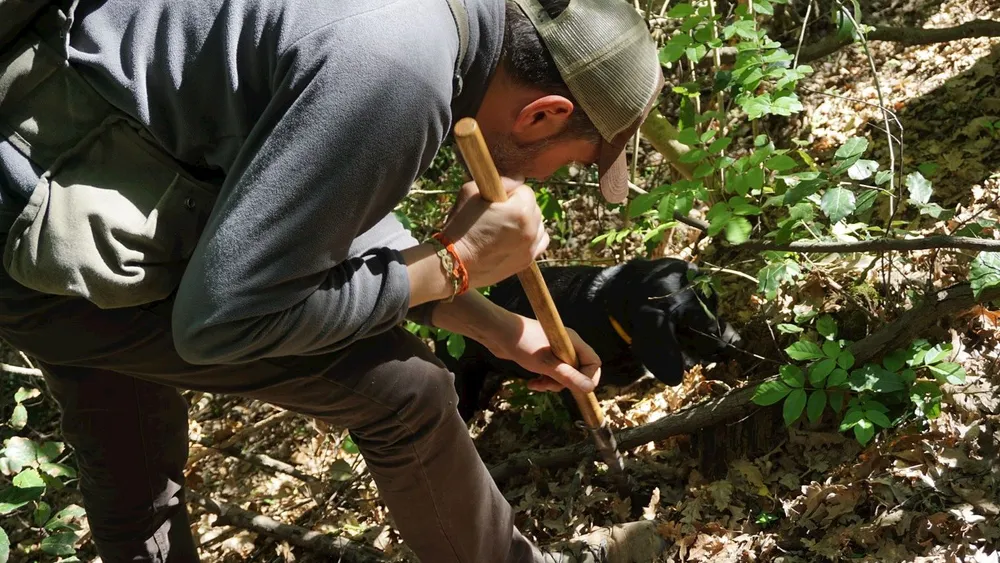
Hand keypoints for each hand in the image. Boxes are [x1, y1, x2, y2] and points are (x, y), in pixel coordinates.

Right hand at [441, 177, 547, 289]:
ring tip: (506, 227)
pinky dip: (532, 238)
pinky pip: (540, 243)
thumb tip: (517, 180)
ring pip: (538, 225)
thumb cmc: (461, 225)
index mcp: (520, 209)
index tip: (495, 199)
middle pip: (533, 207)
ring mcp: (531, 247)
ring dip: (527, 222)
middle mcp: (531, 228)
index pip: (525, 190)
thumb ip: (500, 181)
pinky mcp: (527, 261)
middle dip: (519, 206)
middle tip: (498, 213)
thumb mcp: (471, 191)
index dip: (509, 192)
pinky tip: (516, 238)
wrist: (455, 262)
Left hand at [485, 315, 600, 393]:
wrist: (497, 333)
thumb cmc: (524, 345)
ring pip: (562, 374)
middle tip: (548, 386)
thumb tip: (590, 389)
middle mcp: (566, 345)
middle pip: (578, 371)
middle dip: (564, 383)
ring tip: (536, 385)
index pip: (593, 362)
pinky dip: (544, 380)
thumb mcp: (547, 364)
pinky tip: (531, 383)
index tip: (577, 389)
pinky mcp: (542, 355)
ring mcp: (554, 350)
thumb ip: (569, 377)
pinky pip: (551, 372)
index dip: (589, 377)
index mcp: (572, 343)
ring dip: (551, 384)